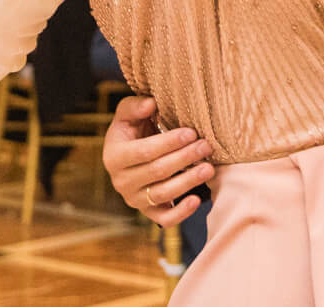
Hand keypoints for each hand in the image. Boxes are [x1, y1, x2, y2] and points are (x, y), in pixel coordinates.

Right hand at [102, 96, 212, 226]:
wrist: (129, 154)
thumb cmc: (131, 130)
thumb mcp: (126, 114)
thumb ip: (135, 106)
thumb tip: (151, 104)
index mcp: (114, 157)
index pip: (144, 151)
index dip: (168, 143)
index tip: (191, 132)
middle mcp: (121, 182)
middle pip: (156, 172)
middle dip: (184, 158)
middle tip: (205, 146)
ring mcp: (134, 199)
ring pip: (162, 194)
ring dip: (188, 181)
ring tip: (209, 168)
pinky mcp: (148, 213)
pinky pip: (164, 219)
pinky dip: (181, 213)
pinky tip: (197, 200)